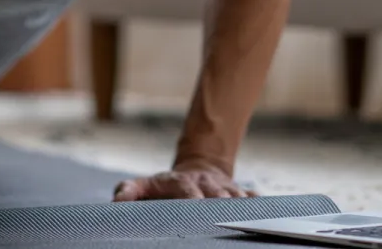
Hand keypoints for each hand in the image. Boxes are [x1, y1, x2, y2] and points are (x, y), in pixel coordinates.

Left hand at [113, 162, 256, 200]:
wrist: (198, 166)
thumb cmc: (168, 185)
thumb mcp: (147, 185)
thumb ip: (130, 190)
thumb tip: (117, 200)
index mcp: (180, 181)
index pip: (187, 190)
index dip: (193, 198)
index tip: (198, 206)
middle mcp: (204, 183)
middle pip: (215, 192)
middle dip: (221, 202)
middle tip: (225, 213)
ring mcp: (223, 187)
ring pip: (236, 194)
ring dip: (240, 204)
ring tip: (246, 215)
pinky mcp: (239, 192)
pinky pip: (252, 197)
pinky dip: (258, 203)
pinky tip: (264, 213)